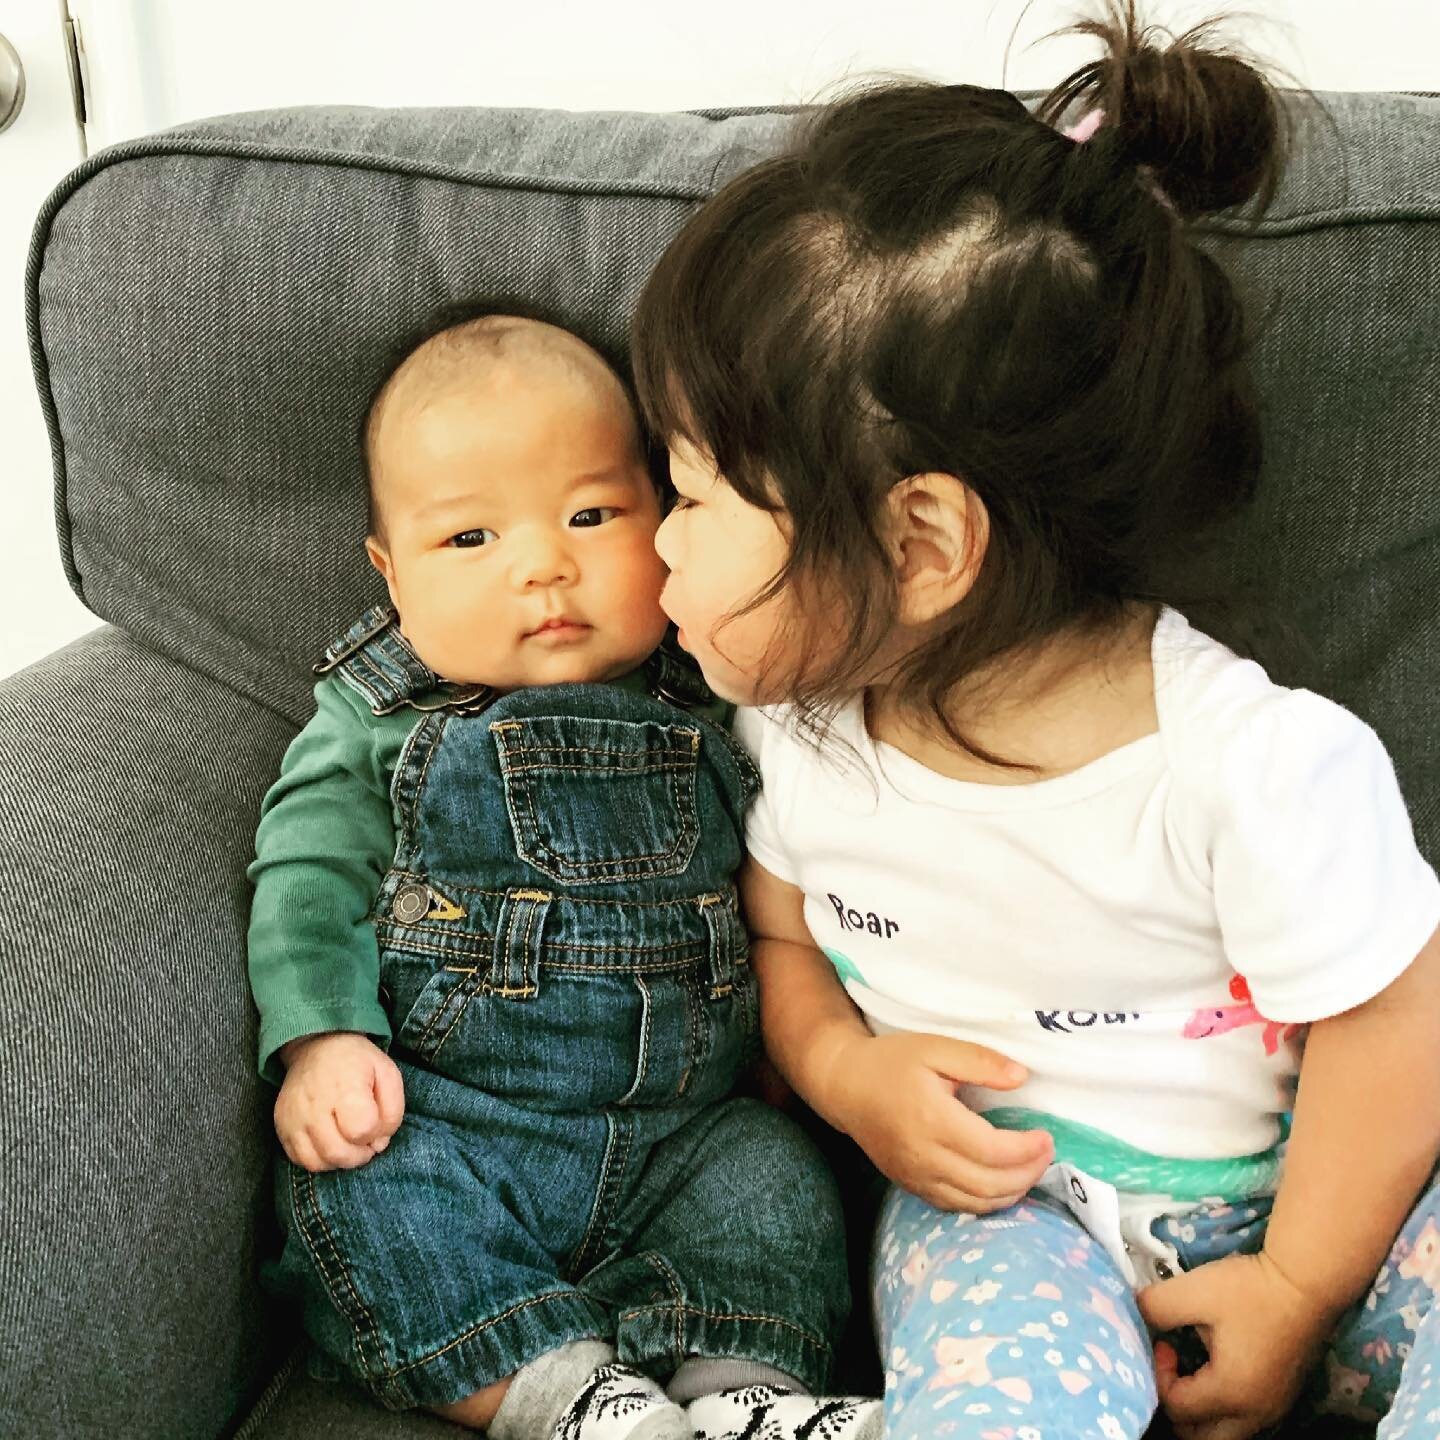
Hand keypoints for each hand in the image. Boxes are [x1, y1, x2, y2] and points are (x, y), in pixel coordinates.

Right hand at [274, 1031, 405, 1171]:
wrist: (317, 1046)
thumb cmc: (357, 1062)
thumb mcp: (388, 1074)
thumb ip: (392, 1112)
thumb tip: (379, 1143)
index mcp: (344, 1088)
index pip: (361, 1130)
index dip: (374, 1134)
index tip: (375, 1122)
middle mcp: (314, 1105)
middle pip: (338, 1153)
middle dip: (359, 1155)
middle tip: (364, 1141)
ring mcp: (294, 1118)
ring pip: (317, 1162)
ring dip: (338, 1161)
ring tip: (347, 1143)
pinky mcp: (281, 1126)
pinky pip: (299, 1159)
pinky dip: (318, 1159)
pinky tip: (329, 1143)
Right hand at [819, 1030, 1052, 1211]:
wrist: (844, 1085)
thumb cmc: (890, 1062)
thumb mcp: (934, 1047)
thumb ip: (979, 1061)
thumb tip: (1021, 1077)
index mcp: (933, 1119)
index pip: (993, 1150)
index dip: (1027, 1150)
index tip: (1046, 1137)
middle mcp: (924, 1156)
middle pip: (989, 1184)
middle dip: (1027, 1174)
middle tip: (1045, 1154)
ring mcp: (916, 1176)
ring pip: (975, 1202)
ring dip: (1011, 1192)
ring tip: (1029, 1170)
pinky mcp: (911, 1185)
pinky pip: (955, 1206)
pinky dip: (985, 1202)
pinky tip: (1000, 1184)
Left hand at [1139, 1250, 1337, 1439]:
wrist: (1307, 1280)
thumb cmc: (1250, 1289)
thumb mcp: (1193, 1292)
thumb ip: (1155, 1307)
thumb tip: (1134, 1315)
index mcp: (1231, 1394)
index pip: (1177, 1408)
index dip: (1158, 1375)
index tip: (1163, 1342)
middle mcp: (1255, 1413)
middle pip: (1201, 1436)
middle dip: (1177, 1407)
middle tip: (1171, 1367)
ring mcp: (1272, 1407)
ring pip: (1224, 1430)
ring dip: (1200, 1408)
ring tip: (1192, 1365)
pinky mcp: (1281, 1395)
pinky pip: (1243, 1417)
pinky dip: (1221, 1403)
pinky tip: (1215, 1365)